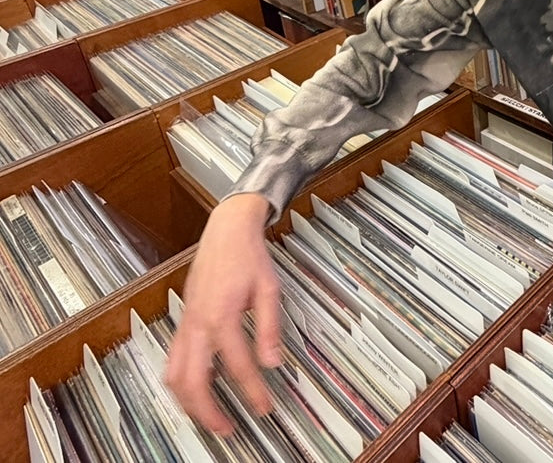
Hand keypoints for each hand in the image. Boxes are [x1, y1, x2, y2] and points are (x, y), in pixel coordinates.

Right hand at [165, 193, 280, 434]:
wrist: (227, 230)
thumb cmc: (248, 256)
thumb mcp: (269, 289)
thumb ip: (270, 328)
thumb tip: (273, 362)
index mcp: (222, 316)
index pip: (238, 367)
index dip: (253, 393)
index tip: (264, 408)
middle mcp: (198, 323)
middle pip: (193, 382)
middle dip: (208, 412)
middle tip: (228, 428)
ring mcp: (186, 322)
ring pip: (174, 375)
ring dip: (189, 402)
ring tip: (209, 416)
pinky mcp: (183, 319)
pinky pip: (174, 358)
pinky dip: (182, 380)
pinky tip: (199, 386)